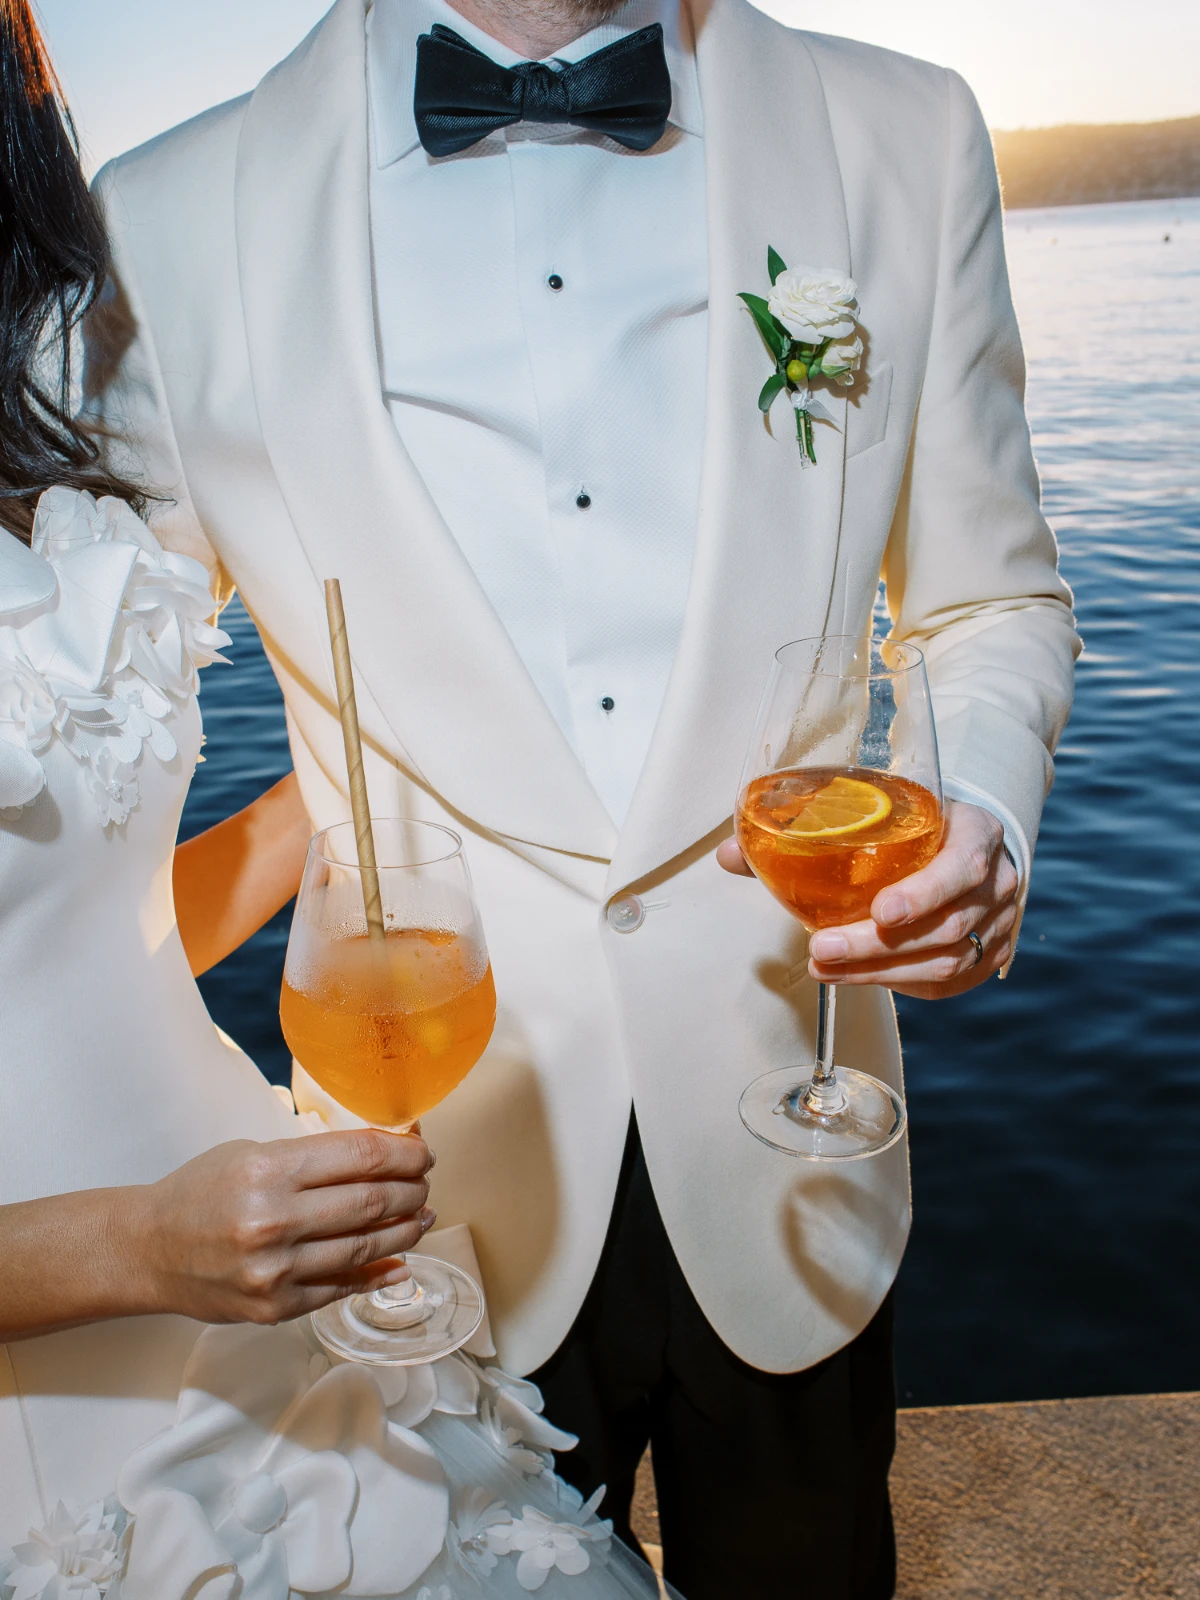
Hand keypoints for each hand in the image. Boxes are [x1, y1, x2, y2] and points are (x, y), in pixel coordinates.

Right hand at [123, 1129, 435, 1325]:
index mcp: (269, 1170)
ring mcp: (275, 1270)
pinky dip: (378, 1273)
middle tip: (424, 1184)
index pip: (362, 1157)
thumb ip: (314, 1157)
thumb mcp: (252, 1153)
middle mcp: (273, 1220)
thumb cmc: (201, 1192)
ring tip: (422, 1217)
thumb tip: (385, 1155)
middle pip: (372, 1203)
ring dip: (405, 1232)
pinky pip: (342, 1288)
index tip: (423, 1152)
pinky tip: (398, 1260)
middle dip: (412, 1190)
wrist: (147, 1251)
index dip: (405, 1153)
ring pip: (366, 1248)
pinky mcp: (275, 1307)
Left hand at [717, 799, 1017, 998]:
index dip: (924, 893)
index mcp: (977, 833)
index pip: (962, 867)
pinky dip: (899, 983)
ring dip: (880, 972)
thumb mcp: (879, 807)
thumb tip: (730, 854)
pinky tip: (858, 978)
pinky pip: (946, 983)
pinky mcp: (988, 957)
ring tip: (825, 967)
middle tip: (822, 949)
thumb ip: (806, 827)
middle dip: (879, 946)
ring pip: (946, 962)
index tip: (880, 911)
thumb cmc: (917, 824)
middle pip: (946, 926)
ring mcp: (998, 924)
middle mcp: (998, 882)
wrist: (968, 839)